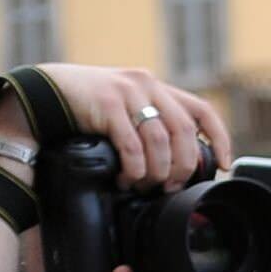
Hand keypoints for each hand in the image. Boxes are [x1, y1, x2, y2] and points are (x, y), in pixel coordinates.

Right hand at [5, 66, 230, 190]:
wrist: (46, 93)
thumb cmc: (89, 109)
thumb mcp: (127, 110)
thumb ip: (152, 124)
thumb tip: (180, 163)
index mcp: (158, 87)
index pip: (202, 110)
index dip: (220, 139)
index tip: (224, 164)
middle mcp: (147, 84)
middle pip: (184, 133)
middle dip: (182, 167)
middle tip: (170, 186)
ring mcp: (127, 92)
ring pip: (160, 142)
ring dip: (156, 172)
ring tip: (144, 184)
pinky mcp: (108, 104)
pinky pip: (132, 146)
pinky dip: (134, 169)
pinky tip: (126, 178)